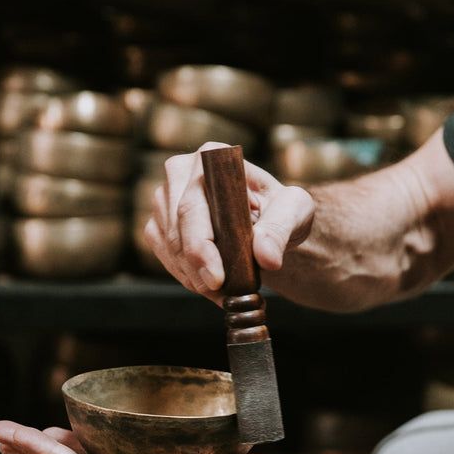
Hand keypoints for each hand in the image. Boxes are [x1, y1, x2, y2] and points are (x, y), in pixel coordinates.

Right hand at [144, 142, 314, 303]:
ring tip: (226, 292)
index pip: (193, 206)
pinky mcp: (159, 224)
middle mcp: (180, 173)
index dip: (201, 246)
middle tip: (223, 295)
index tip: (217, 278)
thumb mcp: (295, 211)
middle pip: (176, 231)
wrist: (268, 221)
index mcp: (211, 157)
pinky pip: (165, 258)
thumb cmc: (281, 209)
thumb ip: (281, 230)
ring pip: (169, 248)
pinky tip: (211, 285)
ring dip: (195, 278)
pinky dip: (188, 277)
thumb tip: (266, 256)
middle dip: (198, 270)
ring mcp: (164, 199)